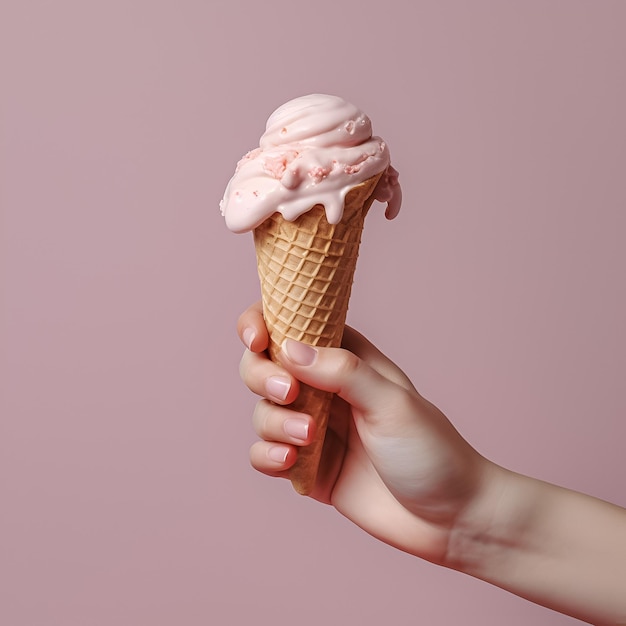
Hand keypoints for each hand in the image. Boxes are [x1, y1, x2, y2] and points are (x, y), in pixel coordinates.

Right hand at [237, 302, 486, 563]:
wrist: (447, 518)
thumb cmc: (430, 450)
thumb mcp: (392, 403)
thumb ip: (343, 372)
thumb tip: (288, 347)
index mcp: (347, 359)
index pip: (294, 324)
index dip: (264, 323)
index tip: (256, 339)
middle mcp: (324, 389)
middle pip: (264, 365)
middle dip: (262, 376)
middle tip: (288, 393)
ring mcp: (312, 428)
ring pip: (262, 411)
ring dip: (274, 422)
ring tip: (307, 439)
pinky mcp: (306, 467)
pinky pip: (264, 454)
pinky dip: (267, 456)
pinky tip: (291, 462)